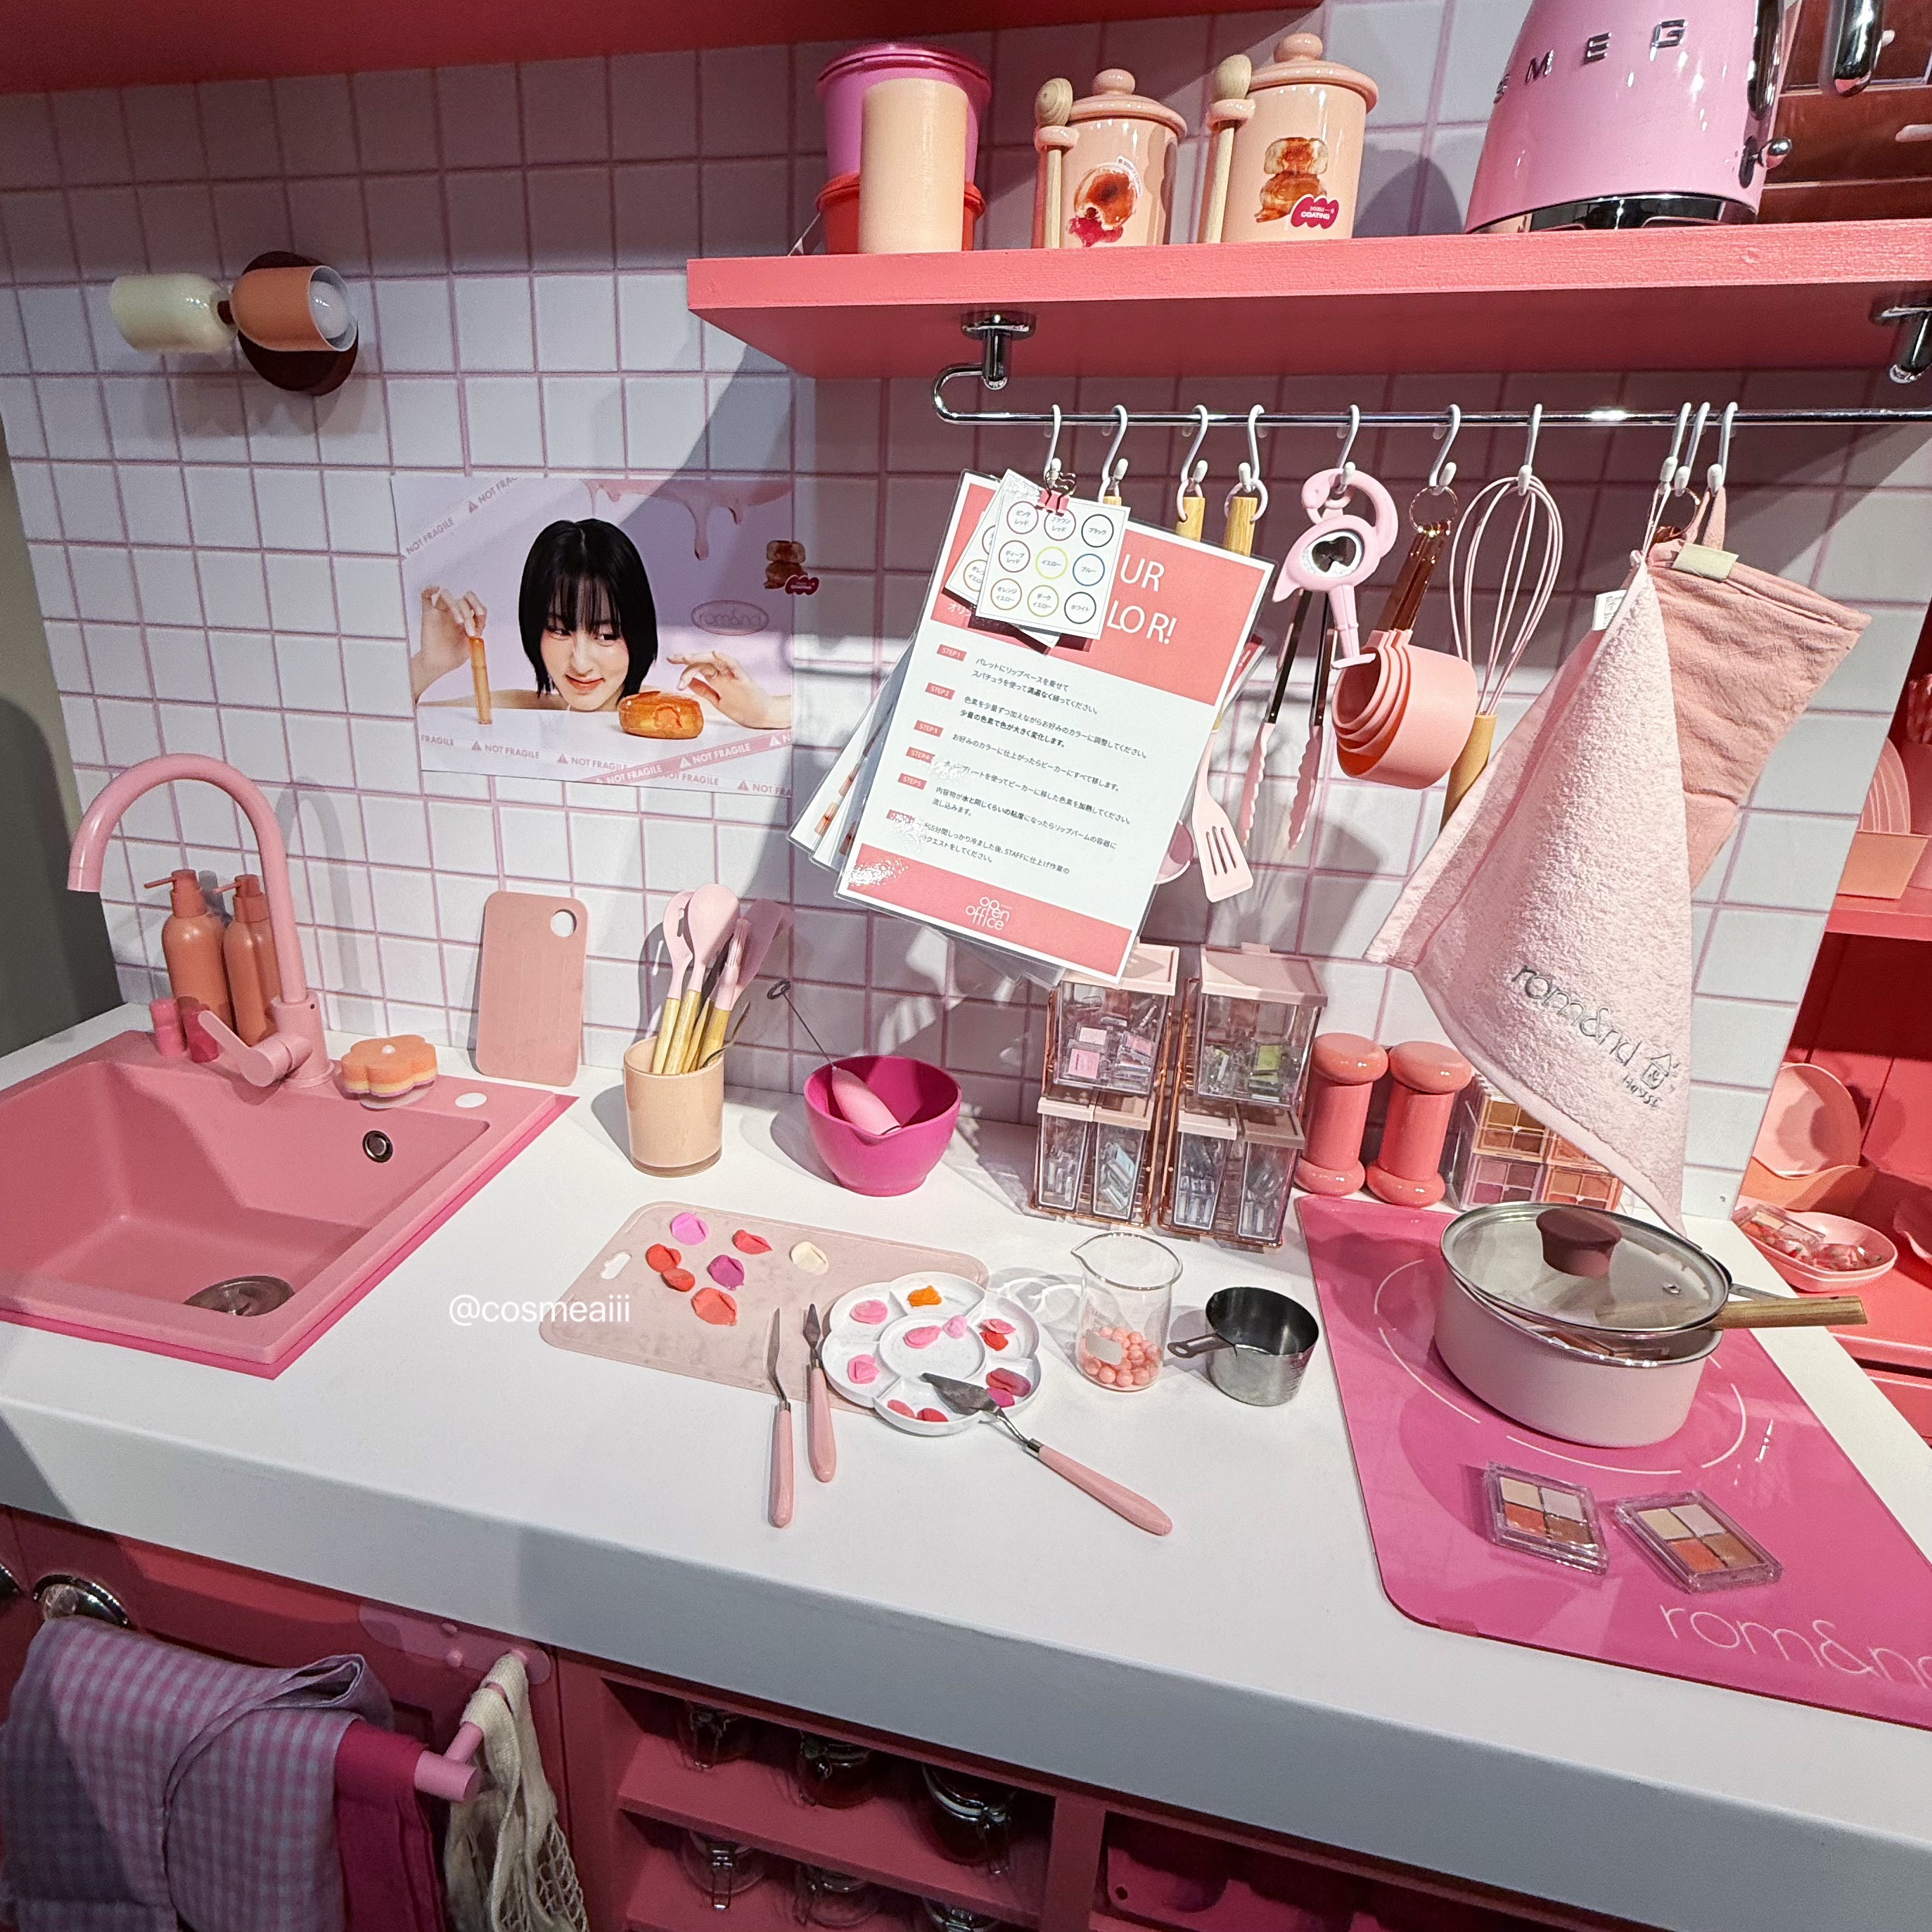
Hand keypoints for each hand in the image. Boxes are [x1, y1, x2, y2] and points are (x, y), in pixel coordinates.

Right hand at [411, 586, 487, 699]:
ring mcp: (441, 612)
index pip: (474, 604)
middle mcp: (454, 613)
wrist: (438, 665)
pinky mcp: (428, 615)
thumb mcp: (471, 645)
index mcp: (467, 619)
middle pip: (462, 601)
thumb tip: (481, 622)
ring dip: (456, 607)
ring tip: (459, 622)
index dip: (478, 607)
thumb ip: (477, 632)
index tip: (480, 617)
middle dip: (469, 614)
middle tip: (469, 630)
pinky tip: (434, 589)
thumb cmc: (453, 656)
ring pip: (447, 596)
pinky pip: (425, 597)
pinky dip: (429, 590)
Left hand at [670, 652, 791, 731]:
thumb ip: (704, 691)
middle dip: (687, 659)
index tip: (674, 674)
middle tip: (673, 658)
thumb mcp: (718, 701)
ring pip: (715, 660)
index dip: (685, 671)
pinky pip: (734, 666)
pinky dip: (725, 659)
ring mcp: (733, 676)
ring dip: (700, 657)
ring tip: (685, 658)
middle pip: (703, 662)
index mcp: (717, 680)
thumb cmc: (745, 709)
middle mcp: (724, 675)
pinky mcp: (743, 679)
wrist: (763, 716)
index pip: (698, 669)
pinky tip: (716, 654)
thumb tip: (688, 683)